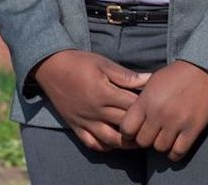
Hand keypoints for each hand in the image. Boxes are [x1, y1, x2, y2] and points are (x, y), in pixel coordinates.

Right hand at [32, 50, 152, 150]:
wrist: (50, 67)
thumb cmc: (79, 62)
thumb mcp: (103, 64)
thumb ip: (126, 76)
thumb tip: (150, 79)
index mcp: (104, 94)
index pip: (132, 106)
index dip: (147, 107)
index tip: (157, 106)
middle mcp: (95, 111)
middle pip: (125, 125)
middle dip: (141, 126)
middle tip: (154, 124)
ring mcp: (85, 122)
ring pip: (111, 140)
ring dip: (127, 142)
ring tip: (139, 138)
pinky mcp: (76, 127)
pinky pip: (93, 144)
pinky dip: (105, 146)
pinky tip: (115, 142)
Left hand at [119, 60, 207, 160]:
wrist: (202, 69)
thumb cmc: (175, 75)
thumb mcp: (151, 83)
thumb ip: (140, 102)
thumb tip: (130, 119)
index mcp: (146, 101)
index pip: (127, 128)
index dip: (128, 132)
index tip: (134, 131)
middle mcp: (159, 113)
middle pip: (142, 141)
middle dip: (145, 139)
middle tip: (151, 134)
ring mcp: (176, 122)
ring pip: (160, 148)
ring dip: (161, 144)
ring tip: (165, 137)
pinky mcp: (193, 129)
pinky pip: (178, 152)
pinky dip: (175, 153)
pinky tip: (175, 145)